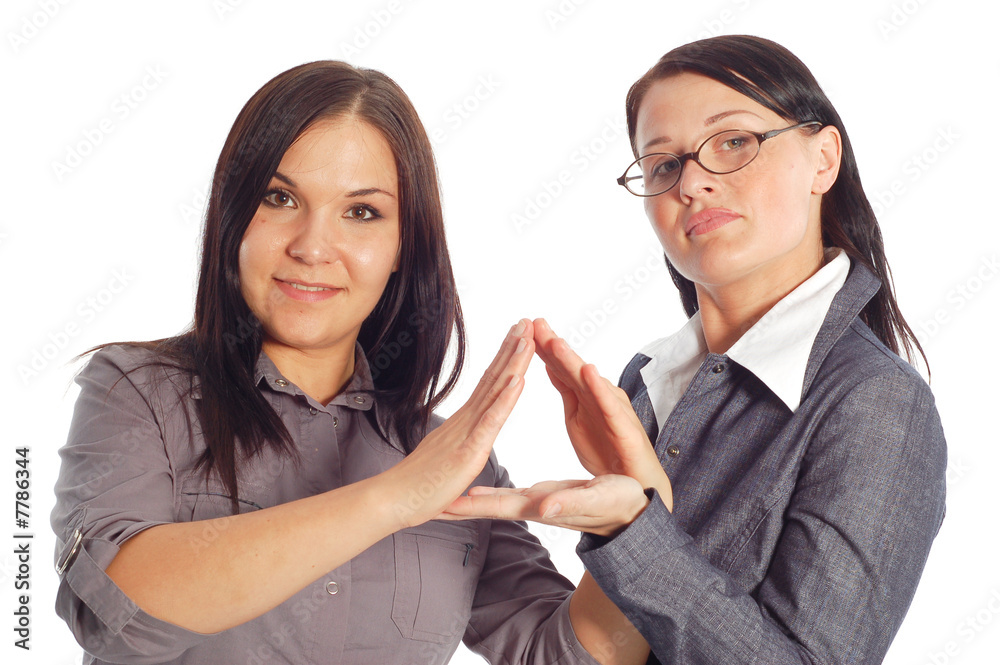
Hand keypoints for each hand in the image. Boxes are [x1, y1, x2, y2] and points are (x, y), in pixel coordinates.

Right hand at [385, 319, 534, 528]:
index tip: (518, 336)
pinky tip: (517, 382)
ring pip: (495, 392)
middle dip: (513, 349)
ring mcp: (467, 433)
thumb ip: (460, 443)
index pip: (488, 383)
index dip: (504, 358)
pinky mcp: (468, 450)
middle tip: (527, 322)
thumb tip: (470, 437)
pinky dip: (505, 400)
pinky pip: (490, 422)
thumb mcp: (447, 457)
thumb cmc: (419, 484)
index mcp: (464, 422)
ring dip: (513, 364)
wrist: (393, 499)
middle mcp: (466, 420)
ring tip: (527, 339)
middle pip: (494, 378)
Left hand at [440, 475, 650, 536]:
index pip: (495, 506)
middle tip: (426, 504)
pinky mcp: (544, 494)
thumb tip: (542, 509)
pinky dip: (489, 490)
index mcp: (539, 505)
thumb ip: (569, 502)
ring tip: (442, 497)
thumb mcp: (595, 499)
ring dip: (468, 498)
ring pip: (495, 500)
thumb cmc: (618, 504)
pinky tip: (476, 488)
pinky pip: (508, 493)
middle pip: (487, 505)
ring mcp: (537, 501)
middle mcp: (533, 505)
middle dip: (457, 505)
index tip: (441, 505)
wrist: (634, 511)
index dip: (468, 505)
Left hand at [533, 318, 672, 509]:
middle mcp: (598, 395)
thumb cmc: (607, 449)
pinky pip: (609, 405)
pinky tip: (589, 372)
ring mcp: (611, 408)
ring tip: (555, 342)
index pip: (561, 366)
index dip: (543, 347)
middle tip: (536, 323)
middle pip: (572, 367)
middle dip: (553, 345)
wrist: (635, 482)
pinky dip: (599, 388)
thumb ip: (566, 389)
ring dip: (572, 360)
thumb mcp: (576, 416)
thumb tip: (550, 365)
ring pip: (588, 381)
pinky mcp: (623, 427)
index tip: (526, 326)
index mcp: (584, 394)